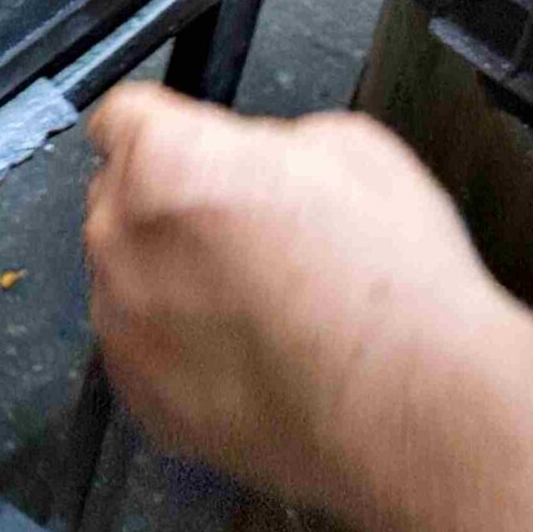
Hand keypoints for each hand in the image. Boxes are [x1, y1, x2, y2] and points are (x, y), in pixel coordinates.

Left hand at [82, 83, 500, 512]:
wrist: (412, 415)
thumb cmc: (390, 285)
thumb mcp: (351, 149)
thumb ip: (265, 140)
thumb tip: (246, 157)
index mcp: (163, 159)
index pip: (122, 116)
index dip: (167, 130)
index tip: (192, 150)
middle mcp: (120, 234)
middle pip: (121, 197)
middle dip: (169, 206)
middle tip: (245, 237)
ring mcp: (120, 320)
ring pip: (128, 276)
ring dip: (170, 280)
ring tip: (260, 309)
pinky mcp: (138, 392)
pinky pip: (143, 349)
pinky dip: (180, 349)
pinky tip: (250, 358)